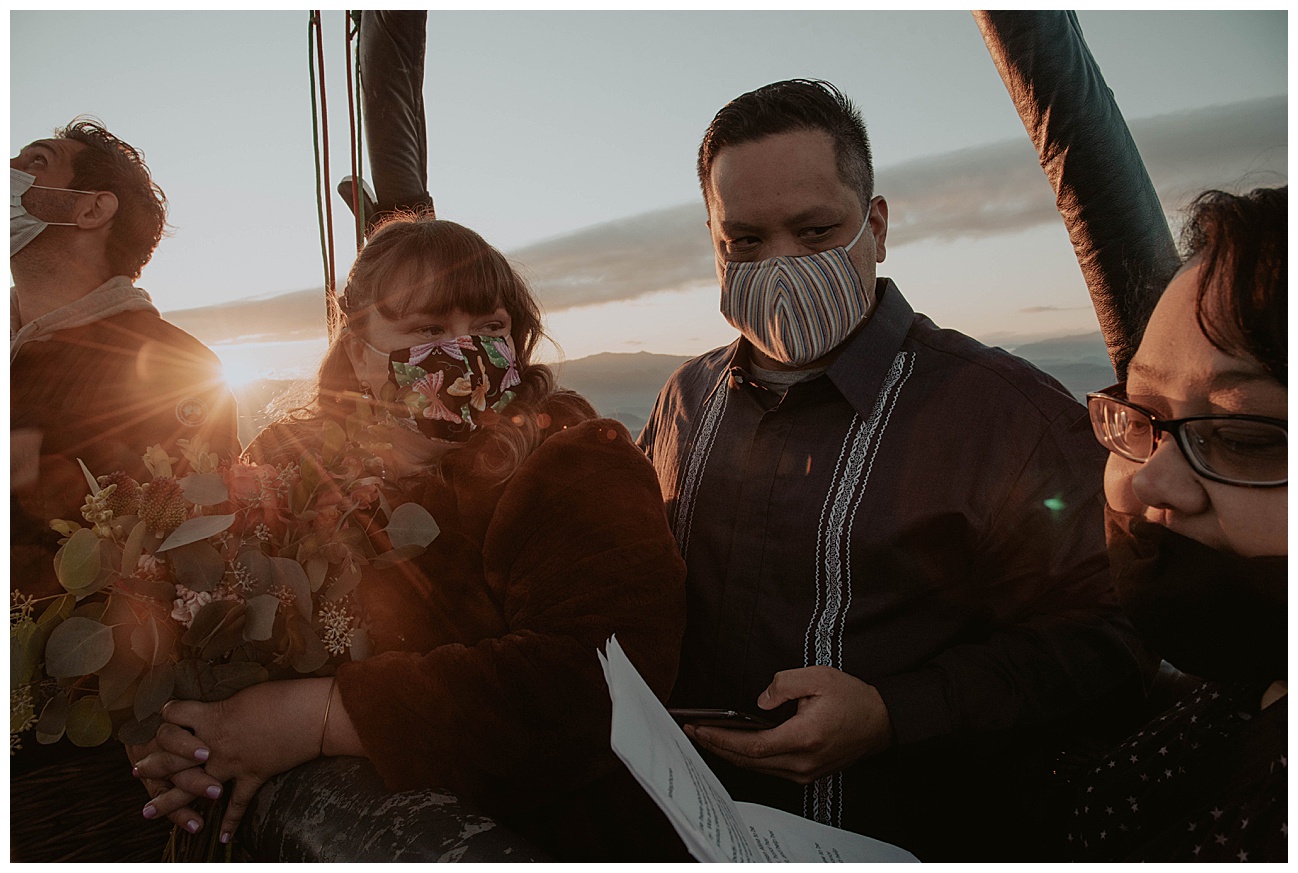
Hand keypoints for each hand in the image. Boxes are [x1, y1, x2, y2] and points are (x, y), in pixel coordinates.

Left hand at [132, 678, 333, 843]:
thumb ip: (224, 703)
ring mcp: (232, 763)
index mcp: (213, 716)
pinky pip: (238, 805)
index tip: (159, 716)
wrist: (311, 715)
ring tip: (148, 812)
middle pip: (171, 756)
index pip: (173, 715)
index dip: (164, 714)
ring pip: (191, 788)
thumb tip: (215, 705)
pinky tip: (221, 839)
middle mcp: (214, 743)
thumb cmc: (283, 695)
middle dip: (151, 764)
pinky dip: (231, 823)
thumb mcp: (247, 691)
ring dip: (169, 802)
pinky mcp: (253, 776)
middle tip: (136, 771)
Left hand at [684, 666, 892, 783]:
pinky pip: (769, 768)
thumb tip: (760, 701)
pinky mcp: (806, 774)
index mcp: (804, 737)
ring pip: (757, 767)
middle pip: (749, 760)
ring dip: (729, 753)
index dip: (722, 738)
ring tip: (706, 736)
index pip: (752, 745)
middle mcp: (802, 761)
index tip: (700, 728)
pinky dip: (747, 757)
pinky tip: (733, 745)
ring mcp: (804, 772)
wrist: (882, 723)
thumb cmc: (853, 699)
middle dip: (717, 746)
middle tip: (692, 732)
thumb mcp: (819, 677)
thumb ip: (784, 685)